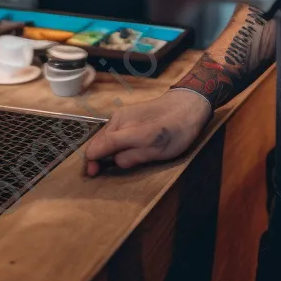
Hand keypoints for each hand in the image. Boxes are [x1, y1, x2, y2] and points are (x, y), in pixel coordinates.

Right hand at [83, 89, 211, 174]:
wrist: (189, 105)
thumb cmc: (174, 128)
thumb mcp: (155, 148)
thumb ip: (132, 155)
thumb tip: (113, 162)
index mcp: (121, 128)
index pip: (95, 147)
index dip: (92, 163)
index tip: (94, 175)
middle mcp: (118, 120)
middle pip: (98, 142)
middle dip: (97, 157)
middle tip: (102, 173)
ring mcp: (123, 116)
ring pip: (106, 137)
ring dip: (106, 151)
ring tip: (114, 163)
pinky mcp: (130, 116)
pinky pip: (115, 132)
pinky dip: (115, 144)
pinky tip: (124, 150)